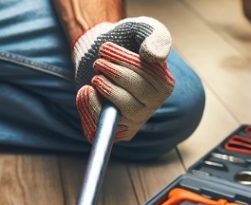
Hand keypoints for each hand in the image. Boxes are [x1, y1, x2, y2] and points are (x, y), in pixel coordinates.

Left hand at [73, 17, 175, 141]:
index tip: (105, 49)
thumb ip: (155, 37)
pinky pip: (99, 126)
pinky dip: (88, 107)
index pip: (147, 78)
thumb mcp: (142, 29)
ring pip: (116, 113)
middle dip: (111, 74)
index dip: (123, 62)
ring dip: (102, 90)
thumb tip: (155, 57)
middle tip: (98, 62)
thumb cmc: (125, 40)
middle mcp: (151, 107)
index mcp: (164, 86)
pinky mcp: (112, 129)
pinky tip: (86, 90)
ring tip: (96, 76)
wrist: (100, 55)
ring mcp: (131, 121)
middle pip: (133, 95)